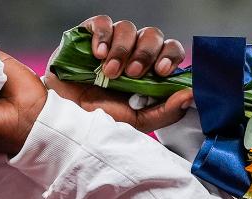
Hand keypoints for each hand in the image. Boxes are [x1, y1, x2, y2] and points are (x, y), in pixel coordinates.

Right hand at [45, 16, 193, 132]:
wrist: (62, 117)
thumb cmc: (98, 119)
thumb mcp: (135, 122)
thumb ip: (164, 112)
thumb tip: (190, 95)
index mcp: (148, 70)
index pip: (170, 51)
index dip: (169, 56)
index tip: (162, 72)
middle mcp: (132, 52)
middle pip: (152, 35)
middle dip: (145, 54)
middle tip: (133, 74)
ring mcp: (110, 42)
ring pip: (128, 28)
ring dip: (121, 50)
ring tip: (109, 72)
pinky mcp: (88, 34)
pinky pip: (102, 22)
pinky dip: (103, 36)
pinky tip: (97, 54)